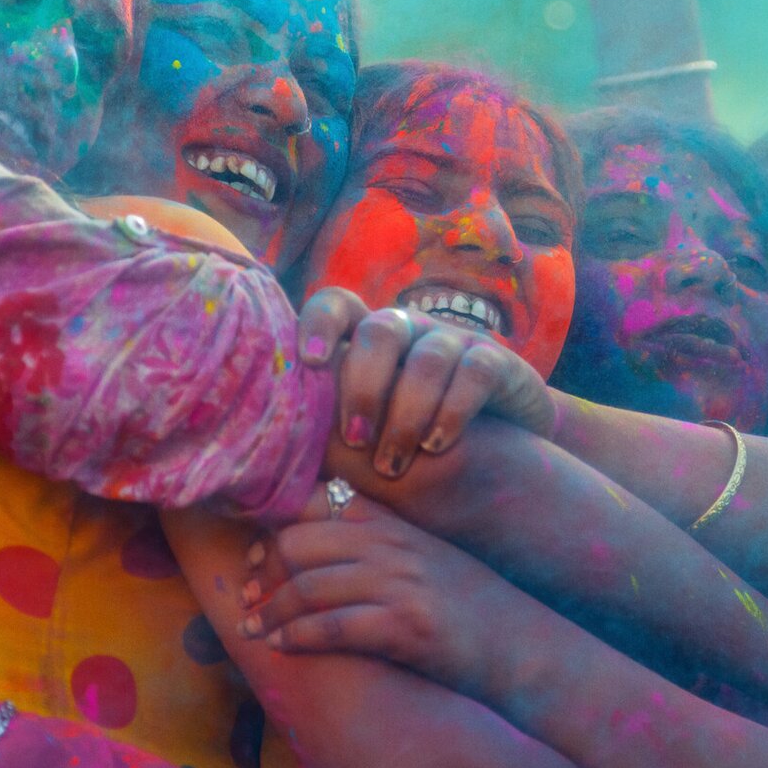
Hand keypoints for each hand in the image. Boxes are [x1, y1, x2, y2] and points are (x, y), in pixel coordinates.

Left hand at [239, 497, 516, 698]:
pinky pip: (333, 627)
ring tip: (254, 628)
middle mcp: (394, 544)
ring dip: (271, 610)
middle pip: (301, 540)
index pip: (318, 501)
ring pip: (309, 585)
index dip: (275, 525)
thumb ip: (378, 541)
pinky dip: (298, 637)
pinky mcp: (406, 627)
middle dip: (264, 569)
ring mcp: (401, 583)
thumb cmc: (470, 606)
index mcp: (396, 521)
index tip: (256, 553)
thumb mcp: (426, 557)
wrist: (526, 646)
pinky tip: (283, 648)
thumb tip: (314, 546)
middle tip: (246, 593)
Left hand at [298, 287, 558, 475]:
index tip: (309, 363)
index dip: (319, 323)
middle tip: (355, 440)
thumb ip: (326, 431)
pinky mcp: (496, 363)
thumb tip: (269, 453)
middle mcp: (409, 330)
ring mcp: (454, 343)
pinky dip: (452, 410)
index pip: (336, 303)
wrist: (498, 459)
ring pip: (428, 358)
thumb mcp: (366, 433)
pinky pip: (475, 373)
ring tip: (394, 464)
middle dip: (364, 385)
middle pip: (381, 331)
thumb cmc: (408, 445)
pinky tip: (436, 445)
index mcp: (368, 339)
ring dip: (406, 413)